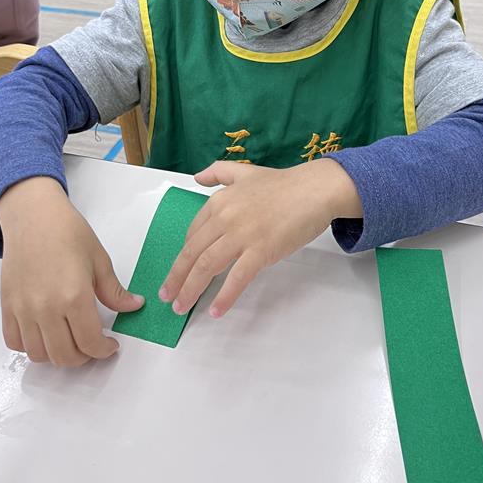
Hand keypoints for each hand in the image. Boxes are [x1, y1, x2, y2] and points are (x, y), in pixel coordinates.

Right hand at [0, 178, 142, 366]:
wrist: (33, 215)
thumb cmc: (67, 232)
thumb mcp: (99, 260)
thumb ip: (114, 291)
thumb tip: (134, 306)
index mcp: (74, 297)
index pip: (90, 343)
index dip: (104, 350)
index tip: (110, 345)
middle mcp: (46, 308)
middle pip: (64, 356)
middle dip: (83, 357)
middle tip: (92, 345)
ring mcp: (23, 309)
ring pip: (39, 354)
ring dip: (57, 354)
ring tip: (69, 340)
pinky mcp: (8, 306)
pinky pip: (14, 341)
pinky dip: (29, 346)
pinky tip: (44, 334)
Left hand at [159, 158, 361, 318]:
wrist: (315, 189)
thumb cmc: (284, 184)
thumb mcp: (245, 171)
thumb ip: (219, 172)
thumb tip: (198, 177)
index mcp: (219, 201)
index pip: (193, 233)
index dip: (183, 256)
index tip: (178, 272)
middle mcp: (225, 217)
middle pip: (193, 253)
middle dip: (176, 278)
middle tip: (167, 296)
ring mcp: (242, 234)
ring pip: (208, 266)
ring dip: (191, 290)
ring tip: (182, 306)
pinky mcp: (261, 250)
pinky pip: (237, 278)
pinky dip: (224, 297)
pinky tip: (215, 310)